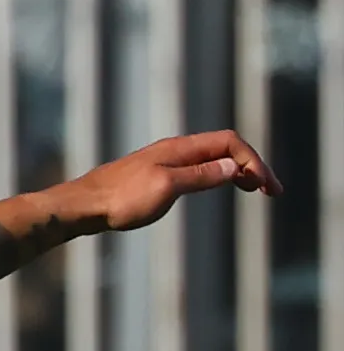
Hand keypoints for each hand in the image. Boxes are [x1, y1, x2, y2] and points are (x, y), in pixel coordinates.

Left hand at [66, 131, 280, 234]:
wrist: (81, 207)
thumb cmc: (119, 199)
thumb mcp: (165, 188)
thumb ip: (200, 176)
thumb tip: (232, 166)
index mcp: (180, 149)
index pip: (229, 143)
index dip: (252, 161)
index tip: (265, 186)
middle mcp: (174, 150)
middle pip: (223, 148)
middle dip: (250, 165)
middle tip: (270, 191)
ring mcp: (163, 162)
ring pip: (210, 158)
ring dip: (235, 171)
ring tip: (253, 188)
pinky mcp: (153, 176)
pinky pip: (195, 169)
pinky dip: (215, 176)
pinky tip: (217, 187)